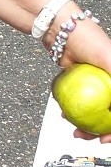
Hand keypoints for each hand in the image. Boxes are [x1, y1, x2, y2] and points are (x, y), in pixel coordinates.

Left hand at [48, 14, 110, 143]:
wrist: (60, 28)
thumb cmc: (88, 38)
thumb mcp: (110, 61)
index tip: (107, 139)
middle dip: (103, 131)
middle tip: (89, 137)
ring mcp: (98, 83)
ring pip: (95, 111)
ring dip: (87, 123)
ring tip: (75, 128)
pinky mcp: (82, 82)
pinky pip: (81, 102)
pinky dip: (75, 111)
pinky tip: (66, 114)